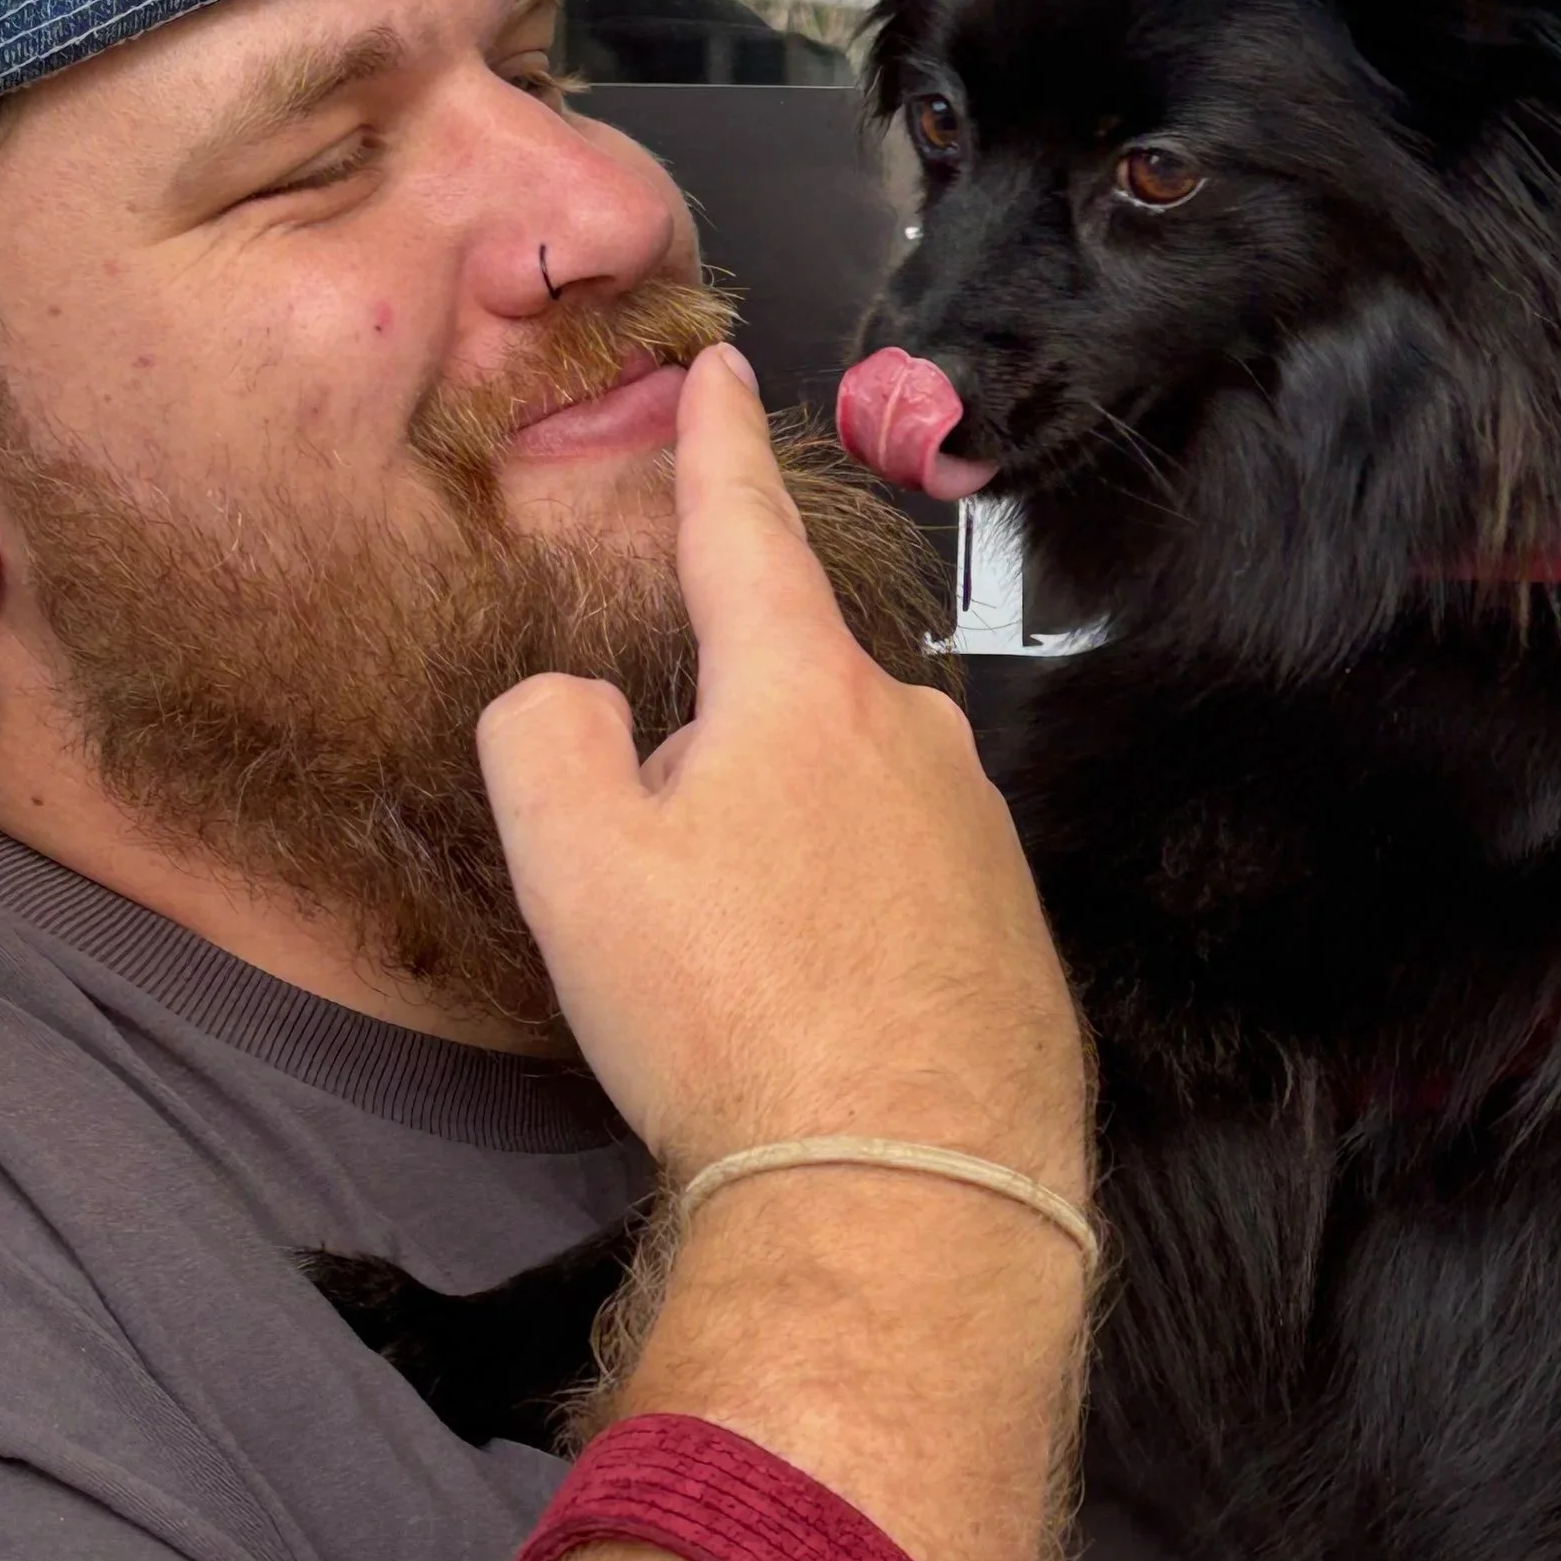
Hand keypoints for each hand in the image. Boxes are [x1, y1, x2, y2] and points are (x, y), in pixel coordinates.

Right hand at [477, 345, 1086, 1201]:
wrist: (904, 1188)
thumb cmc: (733, 1018)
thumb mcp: (573, 862)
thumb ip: (546, 732)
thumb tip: (582, 705)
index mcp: (805, 693)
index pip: (745, 534)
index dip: (716, 451)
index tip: (723, 373)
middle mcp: (917, 739)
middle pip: (787, 699)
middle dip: (720, 763)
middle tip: (676, 902)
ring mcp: (982, 835)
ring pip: (848, 805)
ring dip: (786, 861)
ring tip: (745, 987)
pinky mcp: (1014, 929)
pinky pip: (906, 894)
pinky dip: (851, 934)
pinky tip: (817, 1019)